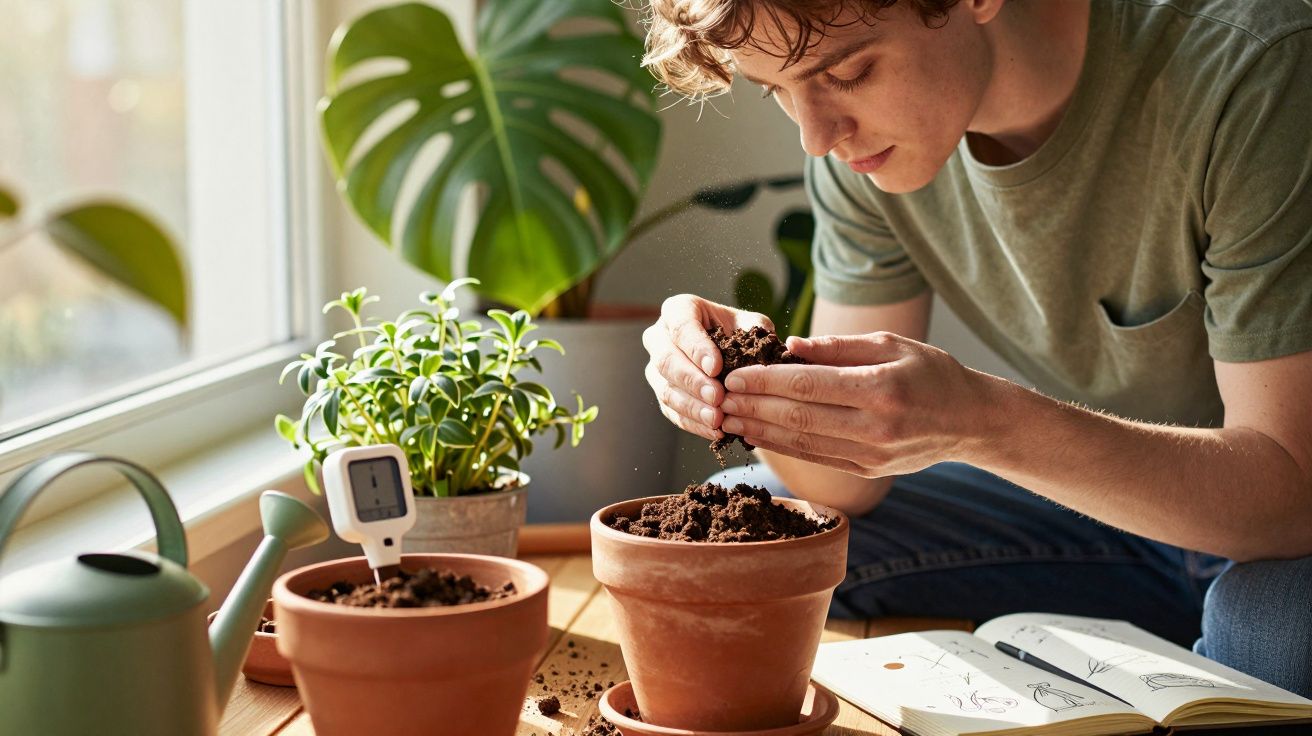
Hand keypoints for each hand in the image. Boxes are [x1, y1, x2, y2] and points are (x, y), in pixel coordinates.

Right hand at [642, 294, 774, 440]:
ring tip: (717, 419)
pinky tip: (714, 431)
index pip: (681, 326)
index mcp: (678, 310)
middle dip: (693, 382)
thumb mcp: (752, 324)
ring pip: (666, 390)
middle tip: (717, 397)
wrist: (730, 352)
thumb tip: (768, 349)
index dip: (696, 348)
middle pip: (667, 361)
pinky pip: (672, 412)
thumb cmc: (740, 333)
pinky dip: (693, 423)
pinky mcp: (662, 393)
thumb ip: (757, 331)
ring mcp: (657, 368)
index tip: (716, 367)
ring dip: (692, 407)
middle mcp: (659, 337)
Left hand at [718, 332, 995, 476]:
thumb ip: (838, 348)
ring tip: (727, 418)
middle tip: (717, 397)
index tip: (733, 374)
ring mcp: (871, 455)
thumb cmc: (931, 373)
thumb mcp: (891, 345)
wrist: (970, 422)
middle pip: (798, 418)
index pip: (808, 386)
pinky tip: (757, 434)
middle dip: (752, 407)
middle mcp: (875, 427)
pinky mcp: (866, 471)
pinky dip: (782, 447)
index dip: (765, 381)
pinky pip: (815, 458)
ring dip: (759, 431)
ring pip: (802, 443)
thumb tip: (789, 346)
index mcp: (881, 390)